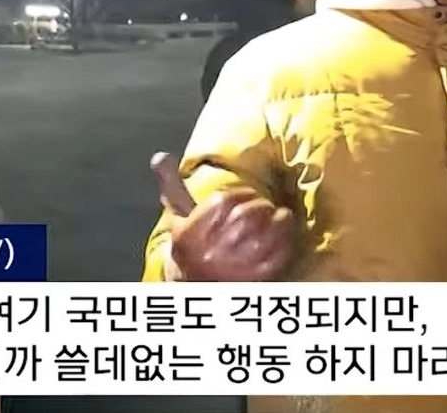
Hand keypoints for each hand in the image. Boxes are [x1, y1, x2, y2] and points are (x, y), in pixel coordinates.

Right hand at [151, 151, 294, 281]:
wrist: (197, 290)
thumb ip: (171, 187)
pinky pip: (280, 254)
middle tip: (266, 206)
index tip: (249, 195)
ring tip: (281, 216)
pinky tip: (286, 233)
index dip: (241, 194)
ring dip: (279, 220)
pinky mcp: (256, 280)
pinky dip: (287, 239)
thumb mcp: (177, 219)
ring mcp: (234, 268)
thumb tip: (159, 155)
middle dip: (261, 206)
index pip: (224, 201)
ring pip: (266, 233)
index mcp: (190, 234)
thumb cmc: (191, 247)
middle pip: (246, 215)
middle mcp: (210, 252)